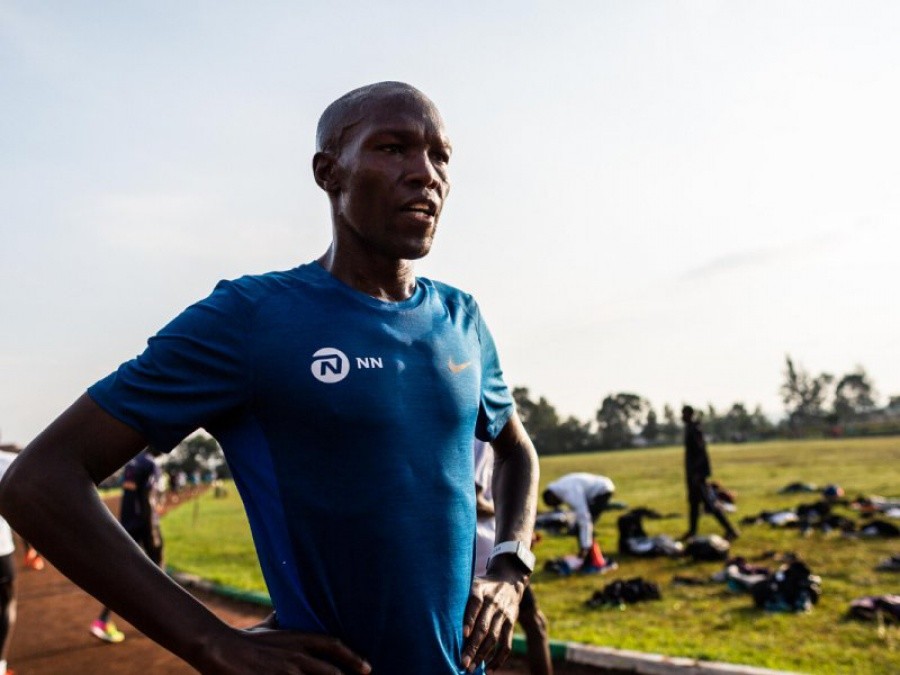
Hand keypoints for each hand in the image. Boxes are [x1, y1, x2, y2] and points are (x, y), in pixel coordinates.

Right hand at [203, 625, 371, 674]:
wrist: (219, 647)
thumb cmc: (245, 638)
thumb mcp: (268, 626)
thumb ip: (281, 621)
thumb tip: (283, 610)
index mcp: (298, 639)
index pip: (333, 645)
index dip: (353, 656)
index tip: (368, 667)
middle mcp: (296, 655)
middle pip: (330, 672)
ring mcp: (284, 672)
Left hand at [461, 559, 526, 672]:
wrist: (509, 580)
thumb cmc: (482, 586)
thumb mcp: (471, 584)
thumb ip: (461, 597)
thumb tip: (439, 615)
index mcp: (480, 591)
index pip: (475, 604)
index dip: (470, 619)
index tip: (464, 634)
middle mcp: (493, 602)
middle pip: (484, 627)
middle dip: (473, 646)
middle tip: (463, 662)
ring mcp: (503, 614)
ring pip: (494, 638)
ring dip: (483, 655)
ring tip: (472, 668)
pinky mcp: (511, 623)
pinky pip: (506, 644)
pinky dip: (499, 658)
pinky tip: (489, 669)